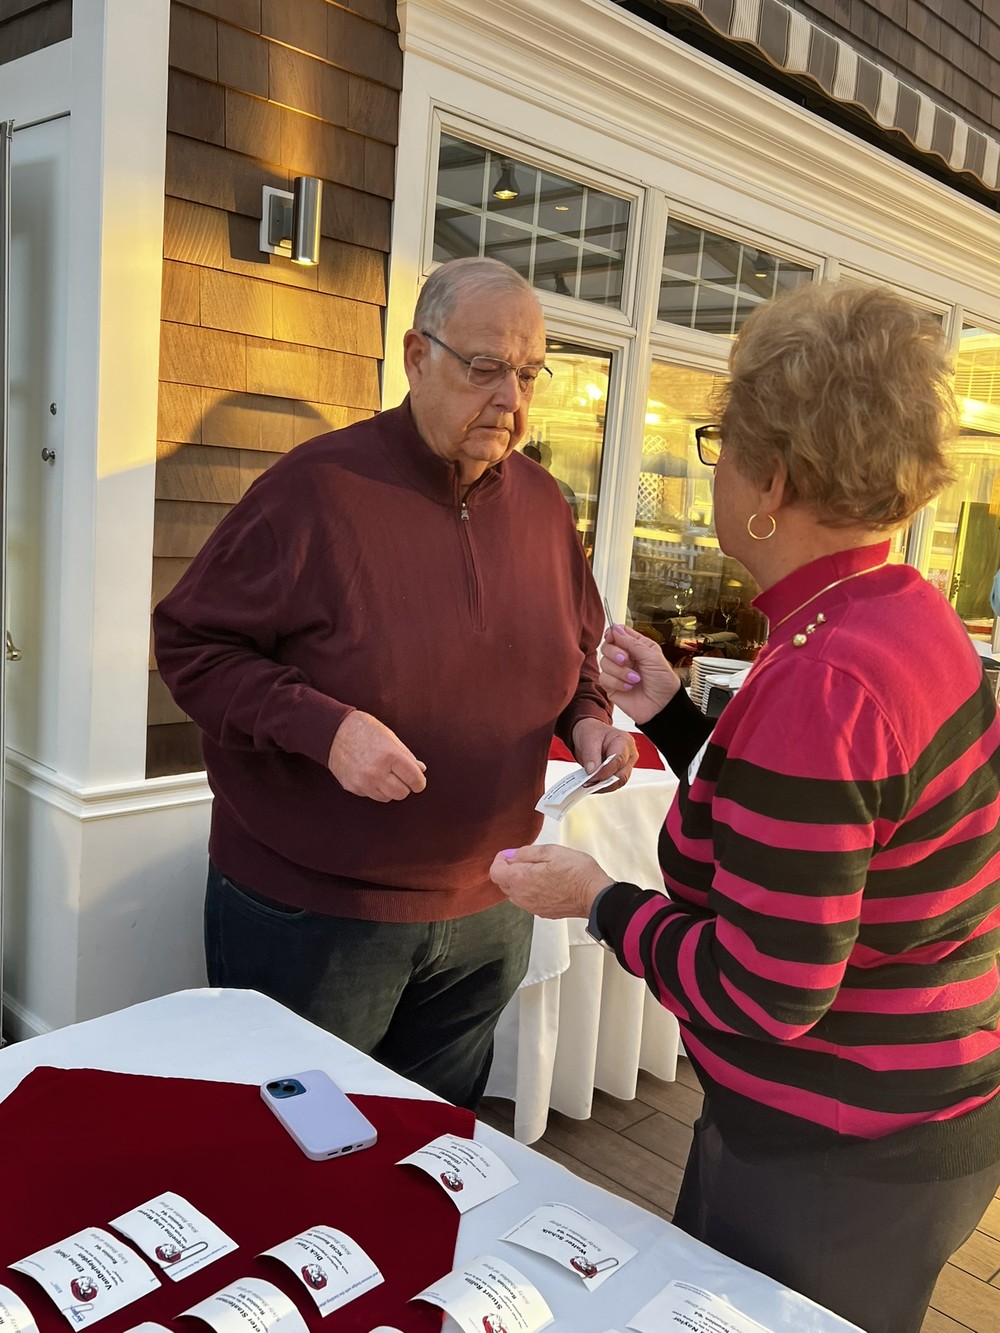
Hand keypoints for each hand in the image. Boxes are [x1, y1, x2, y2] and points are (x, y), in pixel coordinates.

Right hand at [327, 711, 426, 802]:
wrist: (333, 731)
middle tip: (401, 777)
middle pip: (401, 793)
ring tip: (384, 774)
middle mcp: (376, 772)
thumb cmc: (364, 730)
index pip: (414, 780)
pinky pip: (371, 795)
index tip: (418, 781)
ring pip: (387, 798)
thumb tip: (421, 770)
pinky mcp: (352, 787)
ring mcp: (363, 781)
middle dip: (405, 786)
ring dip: (390, 789)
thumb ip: (407, 756)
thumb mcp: (390, 737)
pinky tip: (370, 774)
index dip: (419, 782)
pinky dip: (375, 788)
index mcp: (389, 756)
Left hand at [490, 844, 613, 919]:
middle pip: (503, 883)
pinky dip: (530, 891)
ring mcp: (532, 907)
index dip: (500, 860)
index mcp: (521, 880)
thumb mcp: (551, 851)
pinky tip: (545, 883)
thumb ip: (526, 853)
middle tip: (524, 859)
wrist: (595, 895)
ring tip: (537, 870)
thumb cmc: (577, 873)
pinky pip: (528, 900)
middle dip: (509, 870)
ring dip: (519, 881)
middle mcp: (523, 897)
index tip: (509, 854)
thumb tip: (511, 856)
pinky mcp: (542, 912)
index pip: (495, 872)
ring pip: (515, 893)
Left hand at [571, 716, 638, 791]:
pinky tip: (592, 785)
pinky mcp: (620, 772)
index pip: (618, 760)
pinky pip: (614, 783)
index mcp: (624, 741)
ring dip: (603, 786)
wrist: (591, 734)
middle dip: (604, 782)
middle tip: (588, 783)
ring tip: (588, 785)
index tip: (591, 777)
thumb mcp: (588, 738)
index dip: (605, 771)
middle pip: (622, 775)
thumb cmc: (593, 732)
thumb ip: (591, 755)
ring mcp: (627, 764)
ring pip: (619, 782)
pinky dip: (603, 786)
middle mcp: (629, 754)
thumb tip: (592, 771)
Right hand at [599, 624, 679, 723]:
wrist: (663, 707)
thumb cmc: (664, 682)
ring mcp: (618, 672)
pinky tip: (629, 687)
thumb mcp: (652, 657)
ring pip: (604, 662)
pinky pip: (604, 678)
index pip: (618, 633)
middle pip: (607, 646)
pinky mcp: (612, 686)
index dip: (613, 633)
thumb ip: (632, 642)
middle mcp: (626, 658)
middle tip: (627, 660)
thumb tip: (615, 629)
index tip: (612, 637)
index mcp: (637, 647)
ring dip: (620, 671)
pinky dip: (616, 682)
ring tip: (635, 679)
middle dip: (615, 653)